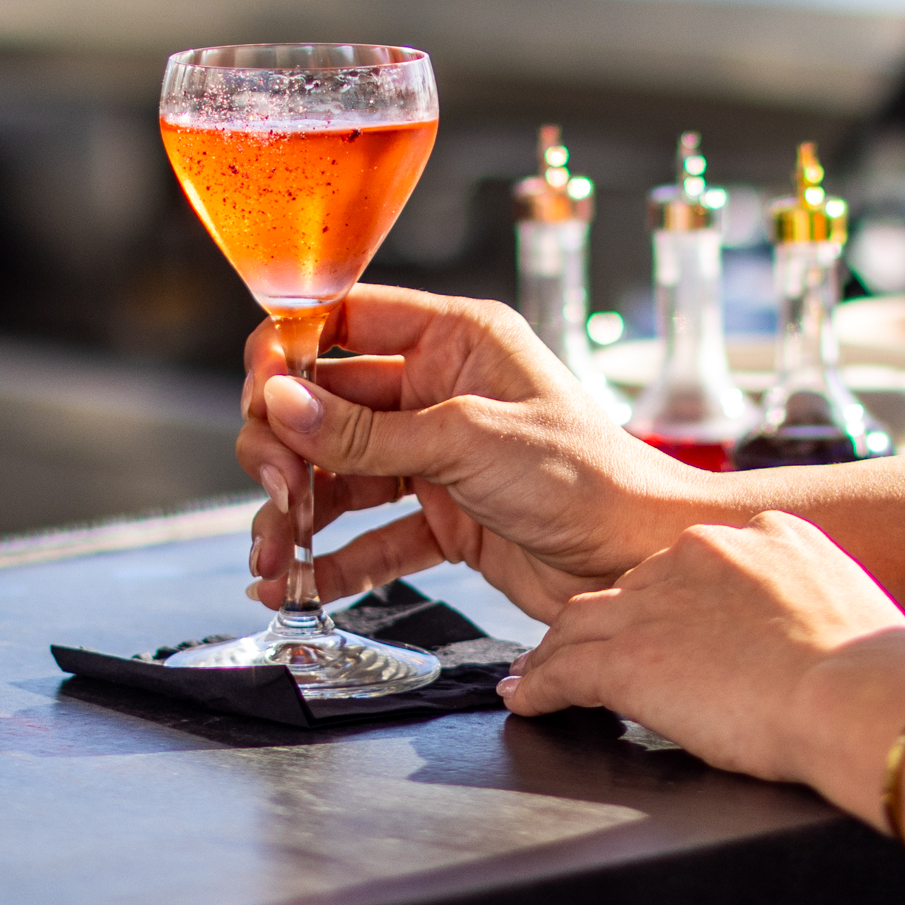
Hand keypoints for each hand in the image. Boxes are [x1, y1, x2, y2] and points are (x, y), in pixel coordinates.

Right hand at [234, 284, 703, 621]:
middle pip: (327, 404)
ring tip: (272, 553)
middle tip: (276, 486)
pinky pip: (370, 535)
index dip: (291, 351)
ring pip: (339, 474)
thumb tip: (283, 403)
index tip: (262, 392)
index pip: (345, 321)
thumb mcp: (469, 440)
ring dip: (297, 512)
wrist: (642, 560)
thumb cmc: (590, 478)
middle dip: (286, 445)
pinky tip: (296, 583)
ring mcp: (438, 457)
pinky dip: (332, 560)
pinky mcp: (443, 519)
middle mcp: (440, 391)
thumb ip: (368, 429)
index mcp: (456, 340)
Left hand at [499, 511, 904, 808]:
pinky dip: (537, 687)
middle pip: (627, 587)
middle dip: (608, 622)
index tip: (656, 621)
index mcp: (756, 535)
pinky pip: (563, 671)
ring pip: (580, 621)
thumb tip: (794, 633)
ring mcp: (655, 602)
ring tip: (537, 674)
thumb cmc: (867, 669)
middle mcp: (696, 554)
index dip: (662, 597)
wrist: (856, 692)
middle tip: (585, 652)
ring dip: (557, 651)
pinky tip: (525, 702)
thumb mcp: (838, 602)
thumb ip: (801, 601)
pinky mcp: (627, 656)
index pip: (684, 564)